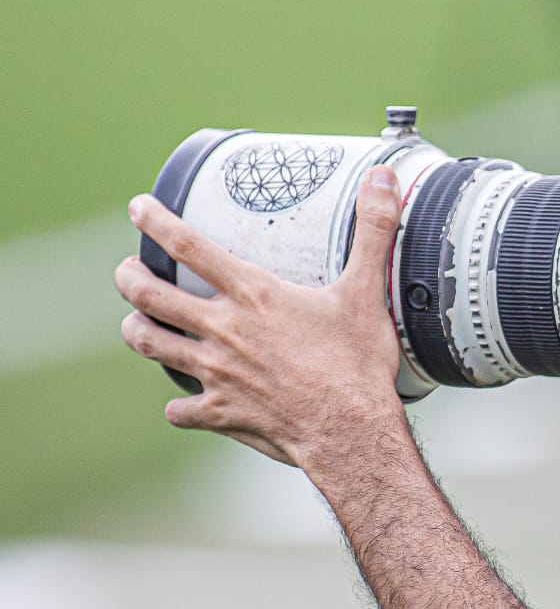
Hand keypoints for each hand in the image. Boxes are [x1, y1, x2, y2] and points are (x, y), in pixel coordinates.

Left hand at [115, 166, 407, 469]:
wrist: (351, 430)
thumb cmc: (358, 361)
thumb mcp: (367, 290)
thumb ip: (372, 231)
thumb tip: (384, 178)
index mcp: (253, 294)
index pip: (189, 246)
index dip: (157, 221)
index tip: (139, 207)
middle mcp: (223, 330)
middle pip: (150, 295)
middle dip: (129, 277)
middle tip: (126, 269)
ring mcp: (215, 373)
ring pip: (151, 345)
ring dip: (137, 330)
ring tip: (136, 322)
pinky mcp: (220, 412)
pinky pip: (180, 409)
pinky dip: (178, 405)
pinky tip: (182, 404)